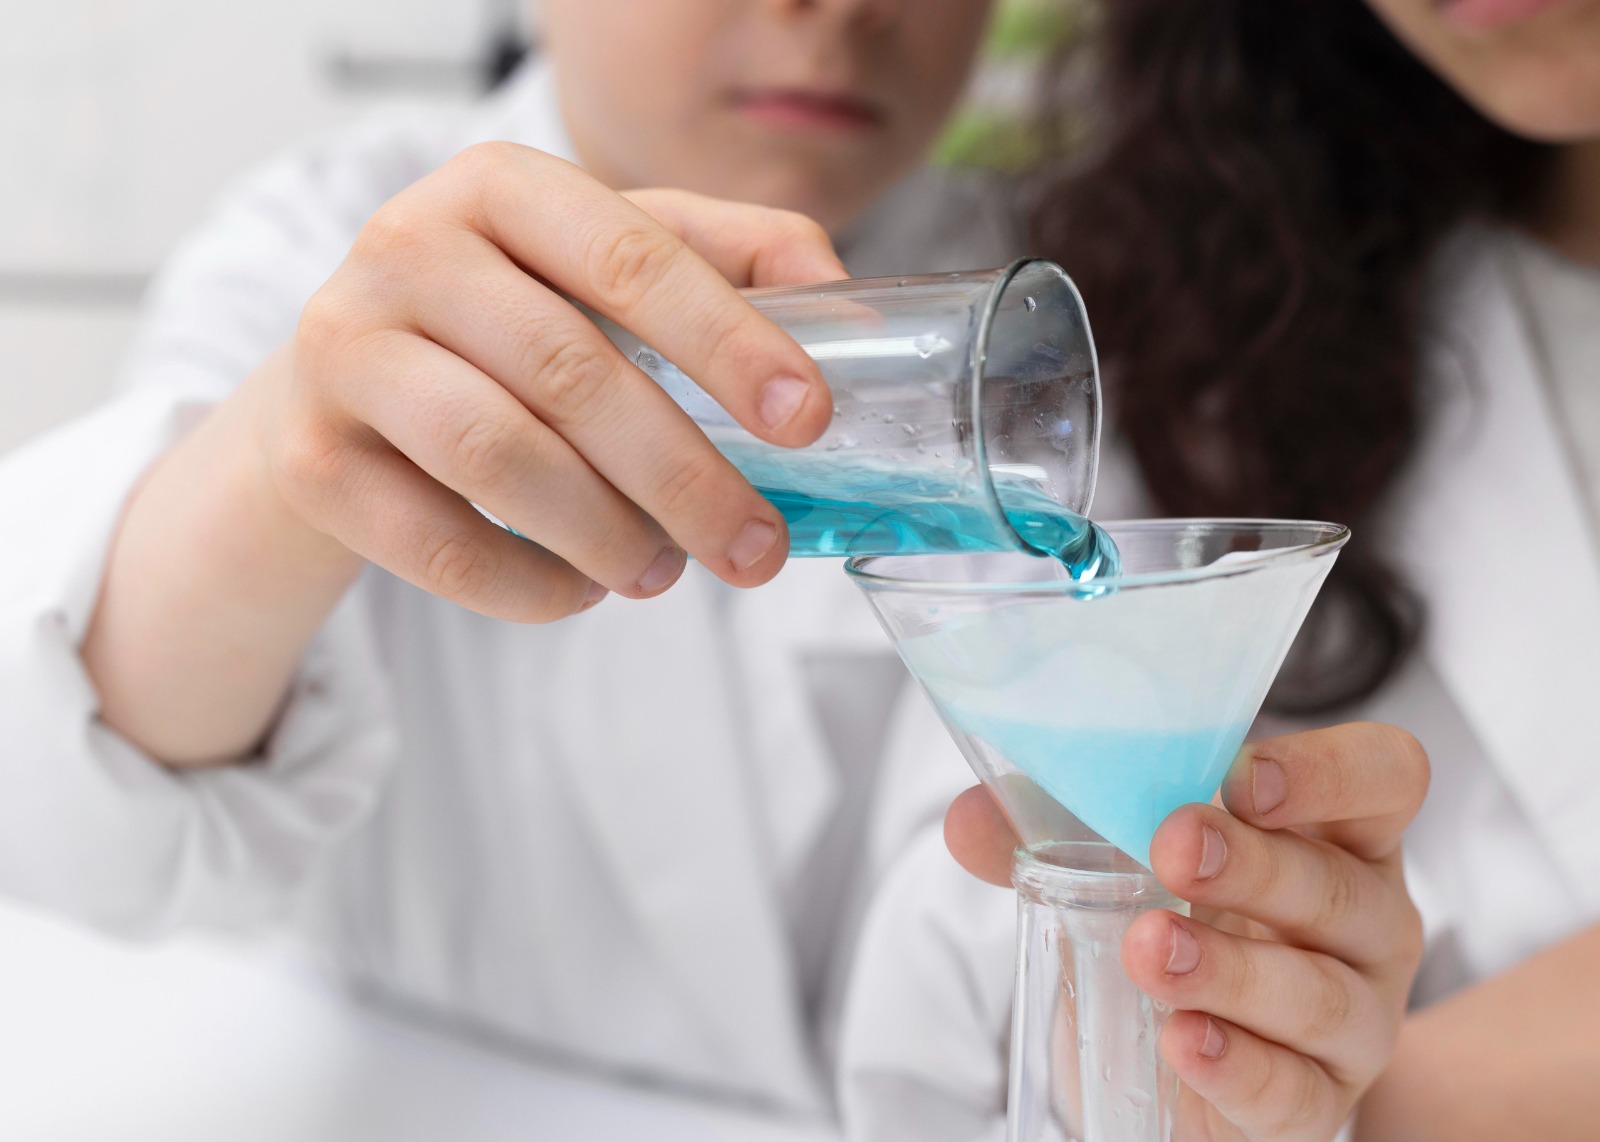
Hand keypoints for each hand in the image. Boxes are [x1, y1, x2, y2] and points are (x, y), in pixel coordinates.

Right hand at [84, 142, 846, 765]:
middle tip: (757, 550)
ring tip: (663, 573)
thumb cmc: (509, 320)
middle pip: (569, 372)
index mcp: (499, 185)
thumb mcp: (605, 263)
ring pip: (496, 456)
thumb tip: (838, 297)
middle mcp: (406, 246)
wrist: (346, 385)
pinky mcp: (312, 457)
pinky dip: (529, 586)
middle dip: (685, 476)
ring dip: (607, 535)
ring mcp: (343, 349)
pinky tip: (582, 591)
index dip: (728, 341)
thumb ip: (723, 256)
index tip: (807, 420)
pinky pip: (436, 542)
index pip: (631, 256)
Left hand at [945, 722, 1430, 1139]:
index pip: (1382, 779)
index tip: (1240, 774)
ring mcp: (1355, 1019)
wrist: (1176, 1063)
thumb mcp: (1114, 869)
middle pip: (1344, 888)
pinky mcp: (1319, 1103)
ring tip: (1149, 949)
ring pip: (1322, 995)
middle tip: (1175, 846)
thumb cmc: (1174, 928)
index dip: (1329, 771)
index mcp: (1330, 835)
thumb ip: (1050, 834)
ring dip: (1232, 969)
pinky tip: (1182, 1041)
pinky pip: (1296, 1093)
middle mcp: (1365, 921)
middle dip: (1258, 864)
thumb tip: (972, 814)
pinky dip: (1237, 1066)